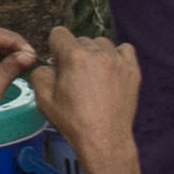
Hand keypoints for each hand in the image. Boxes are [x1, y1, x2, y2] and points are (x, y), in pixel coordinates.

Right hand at [38, 31, 142, 163]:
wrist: (104, 139)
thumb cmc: (74, 122)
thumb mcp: (44, 99)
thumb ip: (40, 73)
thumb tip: (48, 66)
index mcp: (73, 56)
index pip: (59, 33)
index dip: (55, 47)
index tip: (58, 62)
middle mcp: (97, 53)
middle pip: (81, 40)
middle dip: (75, 53)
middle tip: (75, 76)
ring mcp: (118, 60)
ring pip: (102, 43)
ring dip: (95, 54)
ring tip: (94, 75)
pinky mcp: (132, 70)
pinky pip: (124, 50)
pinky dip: (117, 56)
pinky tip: (111, 71)